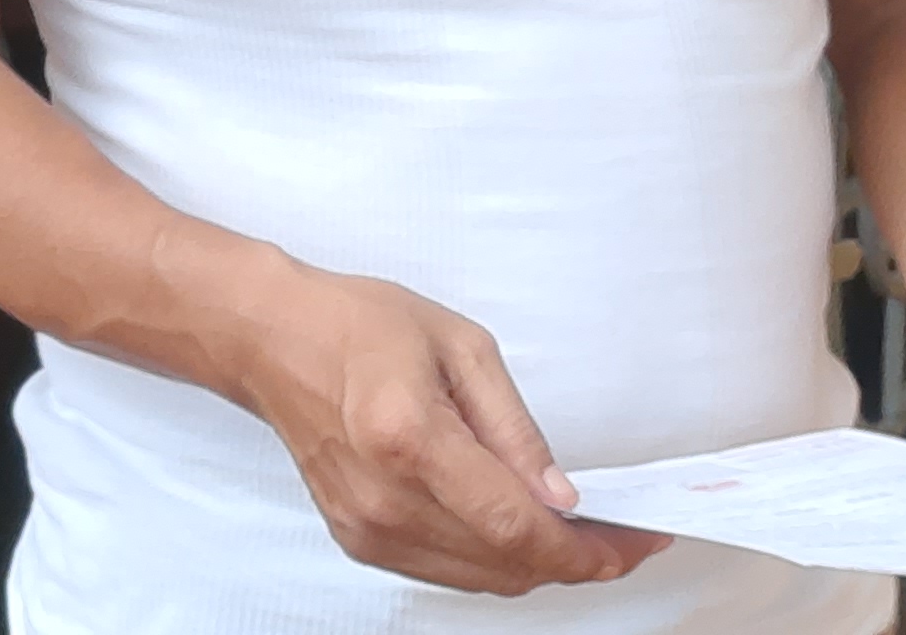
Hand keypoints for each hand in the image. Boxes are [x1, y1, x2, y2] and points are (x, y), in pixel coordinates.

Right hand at [215, 260, 668, 596]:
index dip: (586, 550)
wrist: (272, 340)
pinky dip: (493, 559)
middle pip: (505, 565)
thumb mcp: (460, 346)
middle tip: (619, 535)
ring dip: (537, 564)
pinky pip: (447, 571)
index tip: (632, 543)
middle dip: (575, 559)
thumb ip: (515, 428)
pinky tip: (514, 527)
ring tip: (574, 531)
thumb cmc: (358, 326)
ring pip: (481, 579)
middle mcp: (384, 499)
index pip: (515, 527)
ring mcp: (366, 527)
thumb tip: (561, 498)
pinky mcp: (358, 538)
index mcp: (410, 440)